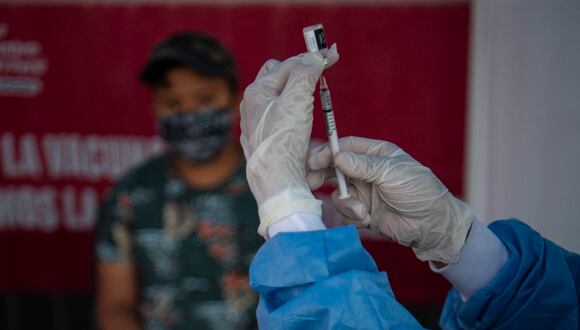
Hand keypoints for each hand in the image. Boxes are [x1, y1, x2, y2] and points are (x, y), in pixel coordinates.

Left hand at [240, 46, 338, 237]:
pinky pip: (279, 119)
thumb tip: (313, 56)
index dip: (312, 58)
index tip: (333, 56)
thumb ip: (305, 73)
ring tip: (312, 94)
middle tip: (320, 72)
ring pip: (278, 98)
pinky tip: (301, 121)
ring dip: (295, 92)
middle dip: (299, 72)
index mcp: (257, 91)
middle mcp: (252, 106)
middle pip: (278, 76)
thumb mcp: (297, 101)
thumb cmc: (284, 141)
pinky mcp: (264, 141)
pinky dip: (292, 113)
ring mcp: (256, 125)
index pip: (288, 64)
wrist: (276, 182)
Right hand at [307, 136, 473, 262]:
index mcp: (376, 154)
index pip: (346, 147)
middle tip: (310, 181)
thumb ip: (363, 165)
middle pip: (335, 169)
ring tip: (361, 211)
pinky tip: (367, 219)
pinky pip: (345, 212)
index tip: (315, 161)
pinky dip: (353, 217)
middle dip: (322, 175)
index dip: (329, 152)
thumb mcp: (392, 173)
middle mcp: (366, 172)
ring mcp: (364, 193)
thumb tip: (337, 157)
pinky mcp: (363, 212)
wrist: (431, 226)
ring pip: (338, 194)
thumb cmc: (419, 192)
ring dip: (345, 203)